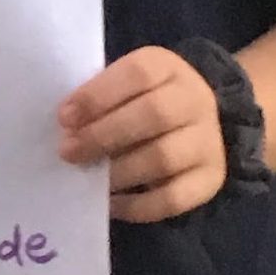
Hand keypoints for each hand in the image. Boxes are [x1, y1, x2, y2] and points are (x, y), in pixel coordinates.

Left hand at [59, 48, 227, 221]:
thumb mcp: (124, 87)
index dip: (98, 95)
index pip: (138, 74)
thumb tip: (68, 130)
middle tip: (70, 152)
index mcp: (168, 69)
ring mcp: (208, 141)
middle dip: (104, 136)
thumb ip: (99, 101)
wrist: (196, 124)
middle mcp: (196, 100)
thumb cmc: (142, 104)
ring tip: (91, 179)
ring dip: (118, 171)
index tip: (65, 118)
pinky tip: (110, 204)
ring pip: (163, 158)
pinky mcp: (210, 179)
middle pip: (154, 115)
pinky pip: (173, 198)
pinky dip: (136, 206)